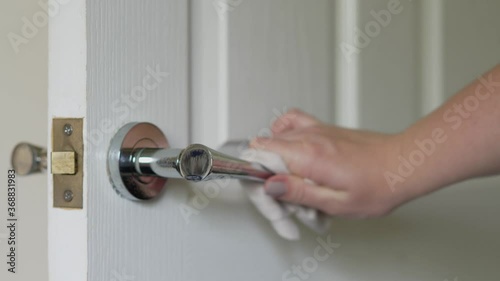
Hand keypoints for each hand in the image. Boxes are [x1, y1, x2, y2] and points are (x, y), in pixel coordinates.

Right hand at [250, 109, 410, 217]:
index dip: (257, 183)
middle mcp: (308, 137)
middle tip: (289, 204)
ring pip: (275, 142)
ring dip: (278, 167)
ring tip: (297, 188)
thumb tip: (269, 186)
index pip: (258, 157)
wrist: (404, 164)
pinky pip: (291, 122)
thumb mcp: (337, 203)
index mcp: (308, 155)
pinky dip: (282, 134)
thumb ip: (299, 192)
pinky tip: (289, 151)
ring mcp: (314, 129)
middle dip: (268, 182)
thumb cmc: (380, 185)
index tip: (273, 202)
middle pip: (263, 152)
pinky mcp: (322, 128)